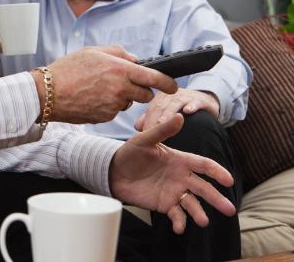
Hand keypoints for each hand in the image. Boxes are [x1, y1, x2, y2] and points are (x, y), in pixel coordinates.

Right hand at [38, 46, 176, 123]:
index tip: (173, 86)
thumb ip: (118, 53)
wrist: (48, 93)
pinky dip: (107, 106)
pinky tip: (91, 99)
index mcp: (120, 70)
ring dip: (121, 97)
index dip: (168, 83)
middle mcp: (120, 89)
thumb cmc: (68, 69)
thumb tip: (135, 59)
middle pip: (145, 94)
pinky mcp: (104, 117)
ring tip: (99, 89)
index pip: (154, 78)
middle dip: (141, 90)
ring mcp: (112, 105)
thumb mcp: (93, 51)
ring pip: (128, 103)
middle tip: (124, 84)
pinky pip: (114, 111)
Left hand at [110, 114, 235, 233]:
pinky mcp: (164, 204)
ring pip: (192, 203)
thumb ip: (162, 130)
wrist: (113, 172)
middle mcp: (181, 177)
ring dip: (199, 213)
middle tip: (230, 209)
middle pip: (204, 188)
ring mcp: (174, 192)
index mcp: (180, 160)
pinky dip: (179, 222)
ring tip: (203, 221)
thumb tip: (179, 115)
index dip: (217, 172)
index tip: (228, 180)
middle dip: (217, 198)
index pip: (204, 165)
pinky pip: (176, 214)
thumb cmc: (130, 153)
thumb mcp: (144, 140)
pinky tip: (178, 228)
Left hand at [135, 88, 219, 131]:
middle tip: (149, 131)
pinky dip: (192, 105)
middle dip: (154, 119)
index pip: (151, 109)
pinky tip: (188, 111)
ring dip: (169, 113)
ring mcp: (187, 96)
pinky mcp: (201, 99)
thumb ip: (151, 119)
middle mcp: (172, 94)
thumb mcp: (165, 113)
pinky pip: (196, 101)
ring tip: (162, 123)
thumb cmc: (181, 109)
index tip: (142, 134)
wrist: (205, 102)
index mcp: (161, 97)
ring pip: (175, 103)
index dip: (147, 121)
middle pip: (161, 106)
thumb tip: (137, 127)